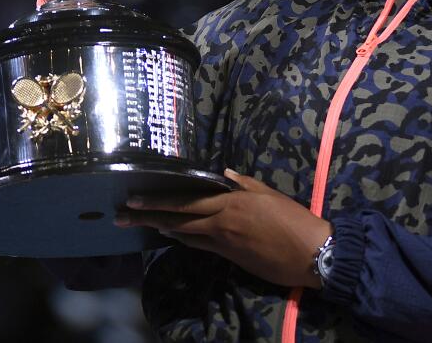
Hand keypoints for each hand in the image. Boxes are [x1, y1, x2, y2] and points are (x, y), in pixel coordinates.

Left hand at [117, 169, 330, 288]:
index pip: (186, 201)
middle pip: (177, 219)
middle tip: (121, 216)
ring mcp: (223, 242)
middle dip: (147, 217)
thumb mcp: (270, 195)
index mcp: (231, 202)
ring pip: (185, 234)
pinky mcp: (229, 258)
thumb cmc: (294, 220)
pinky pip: (200, 246)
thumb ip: (245, 184)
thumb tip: (223, 174)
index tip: (133, 200)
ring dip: (162, 228)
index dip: (158, 201)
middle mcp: (221, 222)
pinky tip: (173, 235)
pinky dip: (184, 239)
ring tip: (141, 223)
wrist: (310, 253)